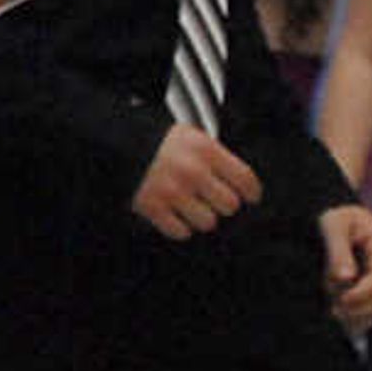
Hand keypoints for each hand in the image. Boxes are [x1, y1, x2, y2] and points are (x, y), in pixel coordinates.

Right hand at [129, 123, 261, 239]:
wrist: (120, 145)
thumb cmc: (160, 144)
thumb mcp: (193, 138)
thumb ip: (217, 158)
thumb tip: (241, 187)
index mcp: (205, 150)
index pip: (244, 178)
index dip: (251, 191)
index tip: (251, 197)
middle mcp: (192, 171)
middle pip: (229, 205)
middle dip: (222, 204)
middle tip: (213, 199)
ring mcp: (172, 191)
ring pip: (207, 222)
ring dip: (202, 217)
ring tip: (192, 208)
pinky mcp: (153, 208)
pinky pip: (181, 232)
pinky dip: (180, 227)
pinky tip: (175, 215)